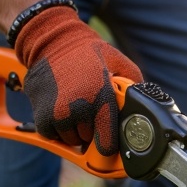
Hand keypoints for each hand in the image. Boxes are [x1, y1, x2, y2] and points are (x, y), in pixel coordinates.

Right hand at [13, 4, 142, 155]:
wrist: (53, 42)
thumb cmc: (89, 53)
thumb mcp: (120, 64)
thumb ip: (135, 88)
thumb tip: (144, 109)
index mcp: (100, 99)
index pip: (107, 143)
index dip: (110, 143)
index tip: (110, 141)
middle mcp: (77, 109)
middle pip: (89, 141)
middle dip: (92, 130)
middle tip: (91, 111)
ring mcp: (57, 115)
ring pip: (71, 140)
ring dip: (74, 130)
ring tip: (76, 108)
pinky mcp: (41, 117)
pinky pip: (53, 135)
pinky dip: (56, 128)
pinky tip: (61, 110)